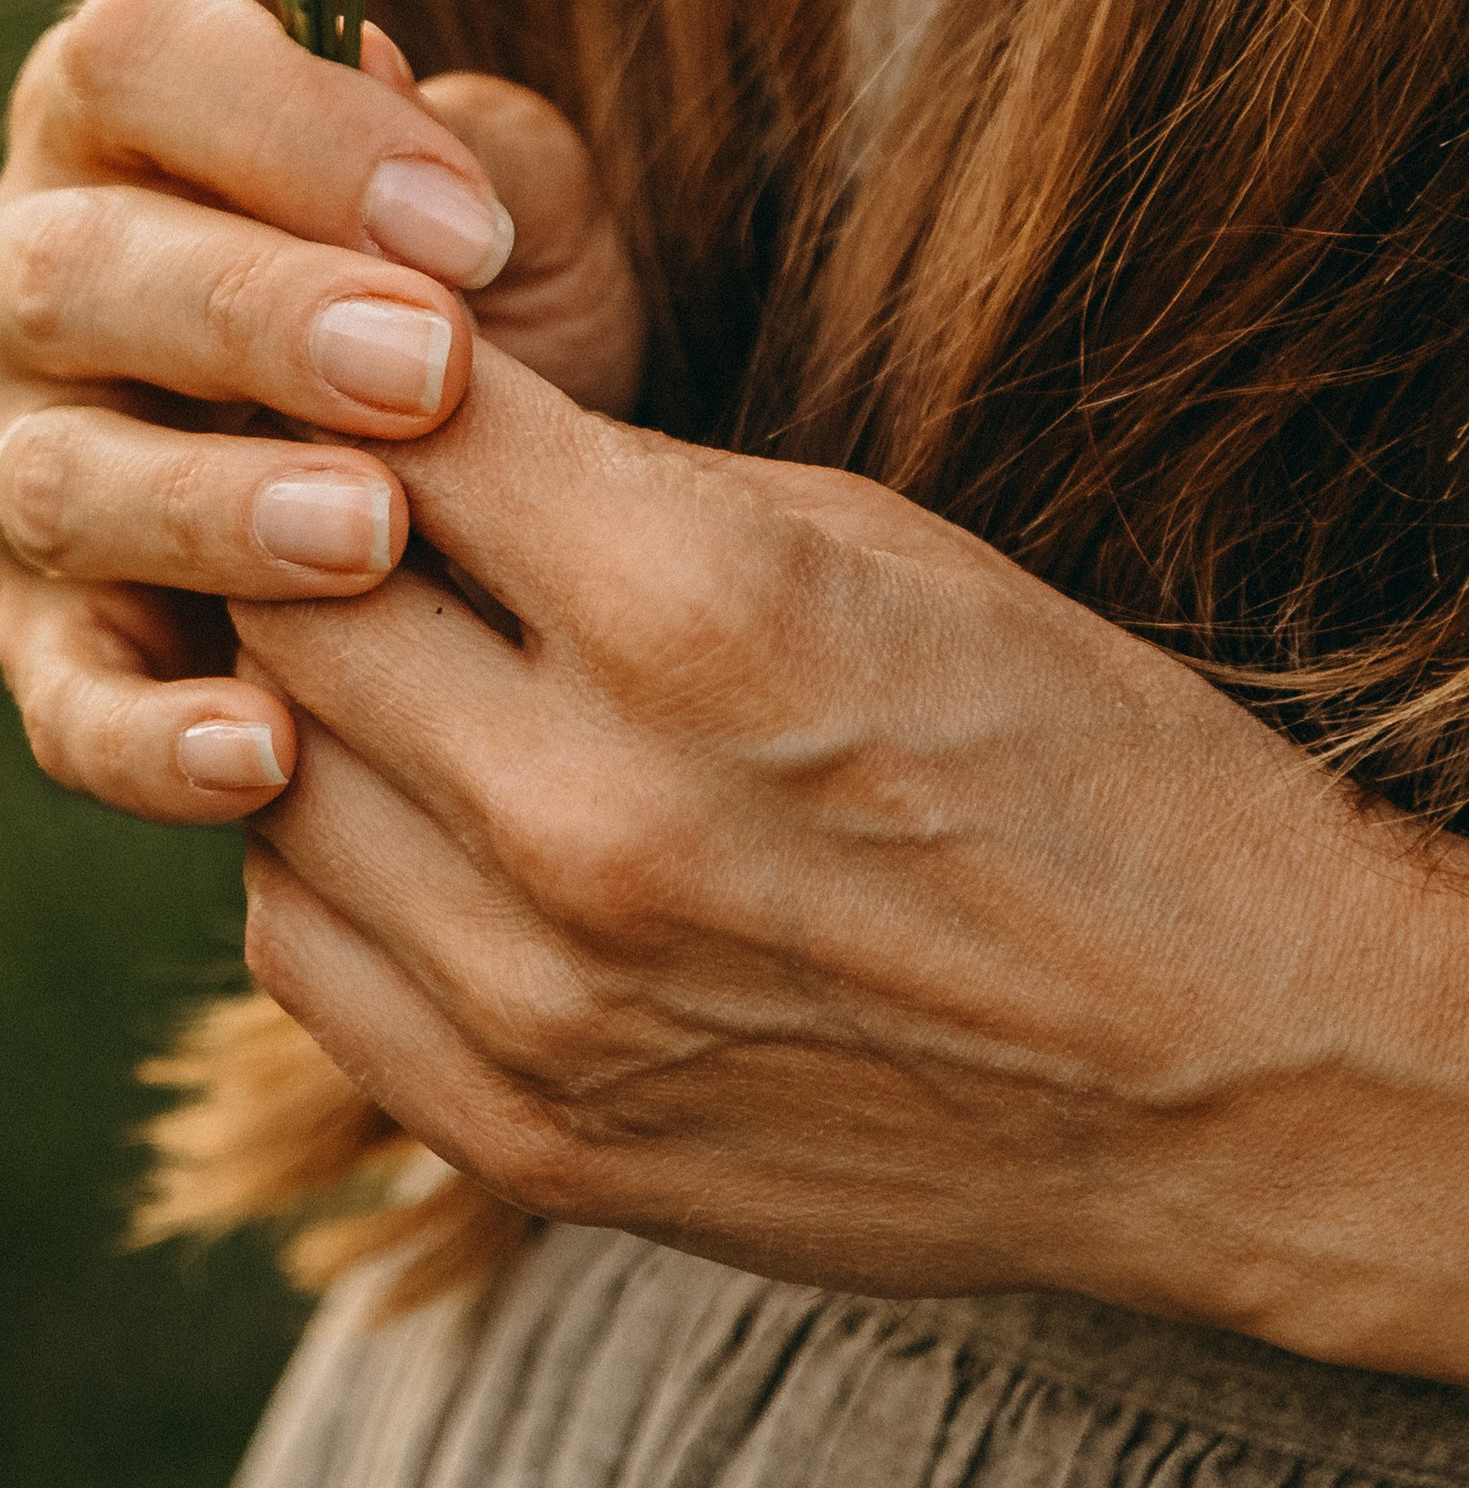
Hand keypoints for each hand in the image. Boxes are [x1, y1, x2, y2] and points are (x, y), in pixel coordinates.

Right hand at [0, 0, 639, 827]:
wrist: (493, 508)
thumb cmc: (482, 307)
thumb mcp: (519, 213)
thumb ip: (482, 157)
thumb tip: (418, 137)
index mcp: (116, 116)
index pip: (137, 59)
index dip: (286, 126)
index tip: (462, 223)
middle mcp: (21, 276)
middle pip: (77, 269)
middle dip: (254, 320)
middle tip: (424, 371)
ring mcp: (13, 463)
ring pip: (61, 480)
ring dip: (213, 508)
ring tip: (370, 534)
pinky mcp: (45, 642)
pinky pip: (66, 698)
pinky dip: (153, 736)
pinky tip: (267, 748)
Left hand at [235, 350, 1468, 1375]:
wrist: (1224, 1065)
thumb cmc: (1056, 747)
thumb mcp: (858, 533)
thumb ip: (602, 474)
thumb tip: (394, 393)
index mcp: (699, 611)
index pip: (393, 422)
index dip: (349, 362)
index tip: (347, 349)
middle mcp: (595, 815)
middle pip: (285, 601)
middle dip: (292, 520)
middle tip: (319, 488)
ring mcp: (545, 1001)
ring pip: (262, 774)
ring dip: (297, 692)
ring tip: (377, 643)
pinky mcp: (526, 1138)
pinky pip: (298, 951)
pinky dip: (319, 855)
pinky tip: (408, 803)